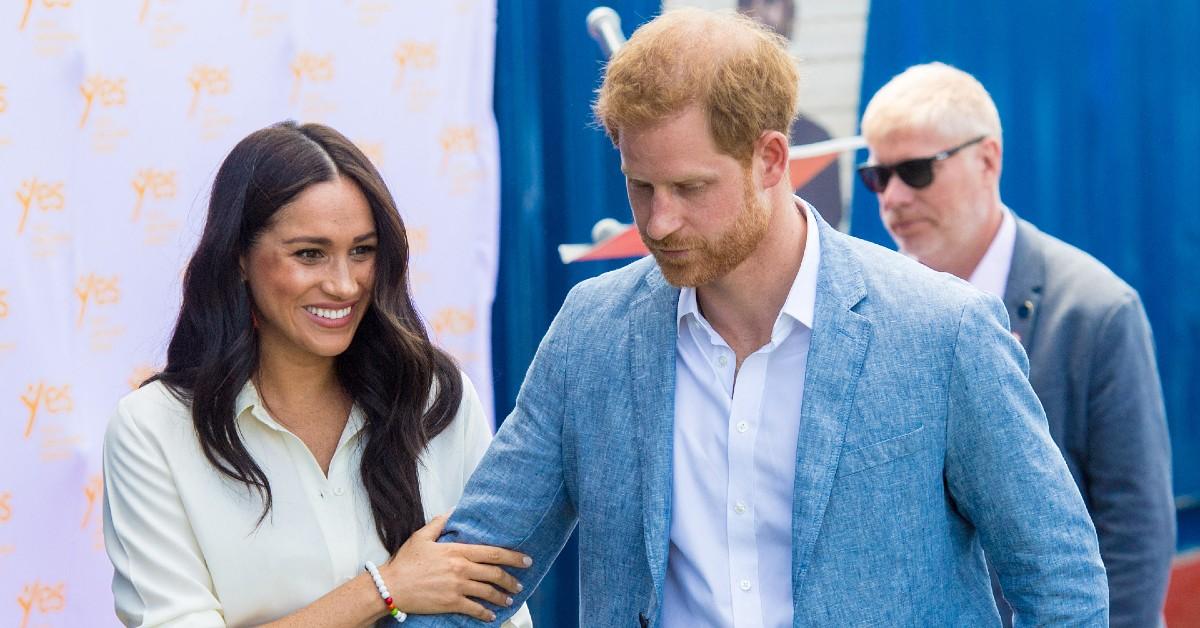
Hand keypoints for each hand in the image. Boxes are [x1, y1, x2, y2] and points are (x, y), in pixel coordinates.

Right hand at [383, 514, 531, 621]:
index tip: (525, 560)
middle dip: (511, 579)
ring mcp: (457, 587)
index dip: (512, 556)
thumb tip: (453, 510)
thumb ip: (440, 522)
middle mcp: (461, 568)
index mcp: (457, 551)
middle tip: (520, 582)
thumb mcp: (422, 536)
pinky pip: (475, 609)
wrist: (391, 586)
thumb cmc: (406, 562)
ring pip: (488, 592)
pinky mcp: (451, 603)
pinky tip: (492, 615)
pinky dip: (486, 613)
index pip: (492, 552)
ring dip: (502, 597)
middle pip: (494, 573)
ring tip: (510, 600)